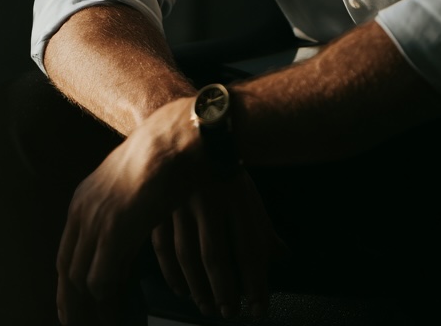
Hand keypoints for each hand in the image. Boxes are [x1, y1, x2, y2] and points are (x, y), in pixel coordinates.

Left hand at [56, 97, 200, 324]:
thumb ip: (121, 215)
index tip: (73, 306)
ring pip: (79, 279)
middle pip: (67, 270)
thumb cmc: (163, 157)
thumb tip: (122, 246)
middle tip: (78, 325)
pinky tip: (118, 310)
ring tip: (106, 323)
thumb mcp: (131, 186)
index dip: (68, 284)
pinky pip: (100, 279)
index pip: (66, 252)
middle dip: (72, 303)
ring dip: (91, 308)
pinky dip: (107, 300)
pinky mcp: (114, 231)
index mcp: (83, 199)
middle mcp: (82, 211)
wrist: (175, 139)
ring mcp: (96, 221)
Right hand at [152, 170, 284, 319]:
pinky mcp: (158, 205)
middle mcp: (208, 198)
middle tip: (231, 311)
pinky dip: (171, 273)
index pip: (249, 247)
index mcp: (236, 194)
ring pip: (186, 254)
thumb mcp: (249, 194)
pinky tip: (182, 289)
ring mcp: (179, 201)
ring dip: (198, 287)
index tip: (258, 307)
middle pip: (215, 254)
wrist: (191, 133)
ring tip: (209, 306)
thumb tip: (283, 257)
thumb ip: (263, 228)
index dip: (255, 282)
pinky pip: (162, 246)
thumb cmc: (224, 170)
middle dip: (224, 290)